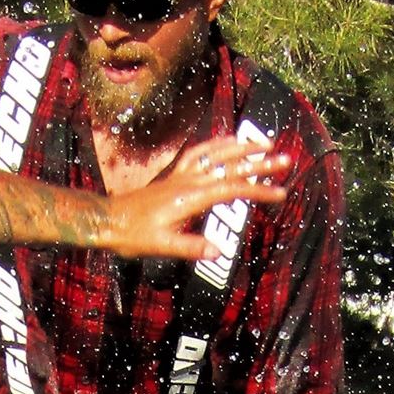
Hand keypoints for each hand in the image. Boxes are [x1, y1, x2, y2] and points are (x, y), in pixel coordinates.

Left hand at [113, 138, 292, 261]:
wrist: (106, 220)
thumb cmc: (132, 236)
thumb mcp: (161, 247)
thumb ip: (191, 247)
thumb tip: (219, 251)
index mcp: (189, 198)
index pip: (231, 190)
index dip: (258, 190)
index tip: (281, 192)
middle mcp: (187, 182)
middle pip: (230, 168)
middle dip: (260, 164)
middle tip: (287, 159)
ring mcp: (180, 176)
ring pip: (216, 155)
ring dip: (243, 148)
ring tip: (266, 143)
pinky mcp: (173, 176)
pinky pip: (198, 153)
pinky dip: (216, 145)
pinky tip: (228, 142)